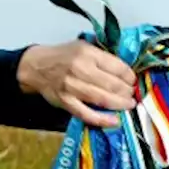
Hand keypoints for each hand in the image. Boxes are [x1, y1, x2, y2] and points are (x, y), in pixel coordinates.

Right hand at [16, 40, 136, 127]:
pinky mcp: (66, 102)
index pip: (117, 67)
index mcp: (88, 53)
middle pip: (113, 85)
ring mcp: (72, 87)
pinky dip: (102, 119)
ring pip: (103, 99)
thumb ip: (103, 57)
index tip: (133, 80)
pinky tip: (114, 121)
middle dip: (127, 91)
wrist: (36, 67)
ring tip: (128, 105)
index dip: (130, 76)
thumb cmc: (63, 56)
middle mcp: (80, 70)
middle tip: (132, 94)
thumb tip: (126, 70)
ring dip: (120, 104)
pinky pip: (87, 114)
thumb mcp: (83, 47)